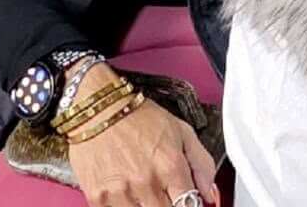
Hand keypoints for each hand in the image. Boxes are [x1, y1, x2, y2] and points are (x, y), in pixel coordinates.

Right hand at [67, 72, 218, 206]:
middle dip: (167, 204)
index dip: (190, 204)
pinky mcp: (97, 198)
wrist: (98, 109)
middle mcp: (146, 182)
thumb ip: (202, 164)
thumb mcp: (181, 131)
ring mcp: (120, 192)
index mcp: (171, 166)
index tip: (185, 200)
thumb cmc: (139, 118)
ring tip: (142, 188)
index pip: (190, 205)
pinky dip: (123, 205)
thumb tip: (210, 193)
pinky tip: (124, 190)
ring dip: (145, 205)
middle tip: (163, 192)